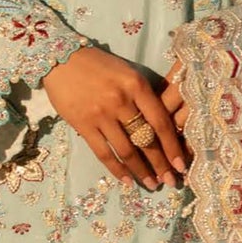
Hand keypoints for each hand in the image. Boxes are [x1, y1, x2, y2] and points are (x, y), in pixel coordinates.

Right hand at [42, 45, 187, 188]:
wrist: (60, 58)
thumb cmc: (98, 65)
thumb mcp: (127, 73)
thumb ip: (143, 96)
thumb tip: (161, 126)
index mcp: (137, 85)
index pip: (161, 122)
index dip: (173, 147)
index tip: (181, 165)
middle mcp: (121, 101)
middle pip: (147, 140)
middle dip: (160, 164)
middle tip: (170, 181)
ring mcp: (101, 114)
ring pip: (127, 150)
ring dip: (141, 171)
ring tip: (151, 184)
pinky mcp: (83, 124)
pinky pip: (103, 153)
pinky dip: (117, 169)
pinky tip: (127, 180)